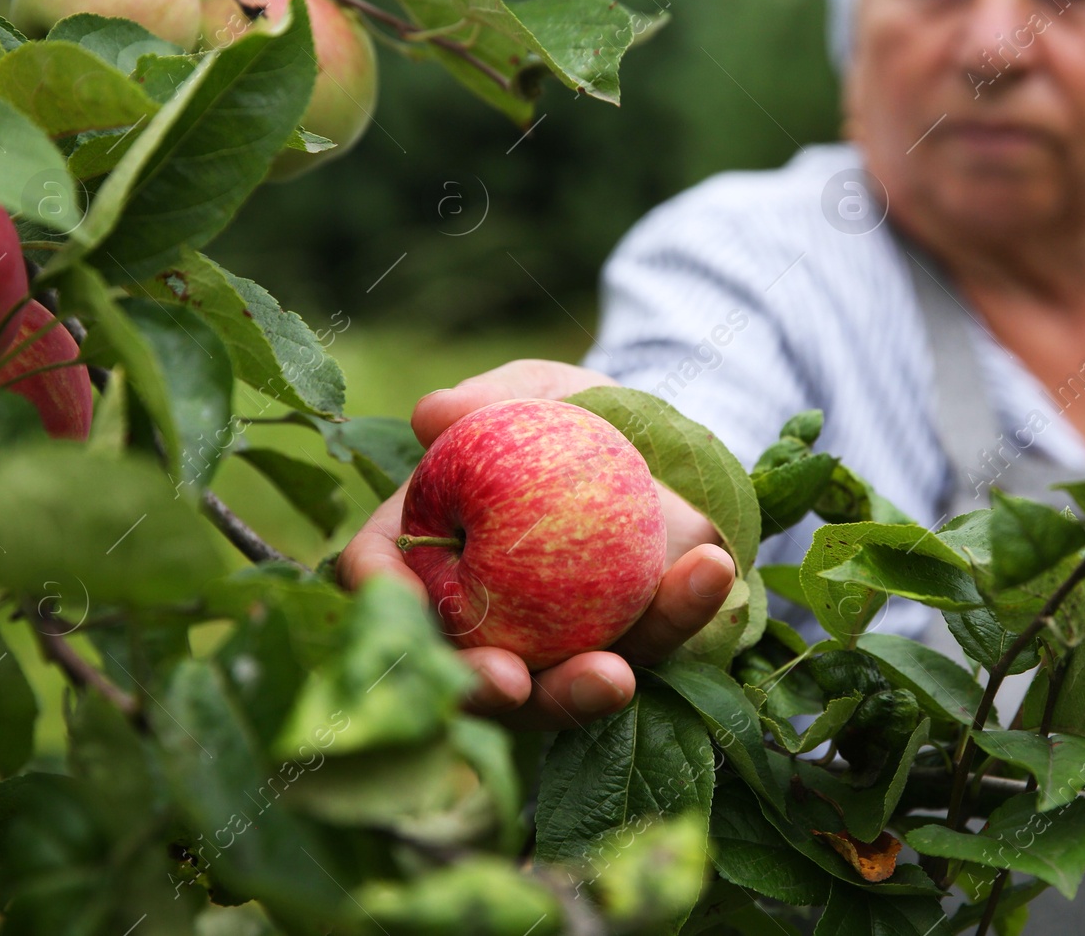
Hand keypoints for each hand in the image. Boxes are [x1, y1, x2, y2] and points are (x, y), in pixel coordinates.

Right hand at [337, 360, 735, 730]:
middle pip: (461, 671)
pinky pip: (651, 642)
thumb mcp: (529, 393)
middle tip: (510, 683)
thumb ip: (486, 400)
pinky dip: (678, 615)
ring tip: (613, 676)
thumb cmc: (559, 413)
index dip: (382, 601)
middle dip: (481, 690)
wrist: (649, 437)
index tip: (407, 603)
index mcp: (423, 551)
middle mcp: (474, 620)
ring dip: (579, 692)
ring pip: (554, 692)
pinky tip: (708, 575)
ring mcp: (548, 649)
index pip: (376, 581)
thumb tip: (433, 415)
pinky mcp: (627, 645)